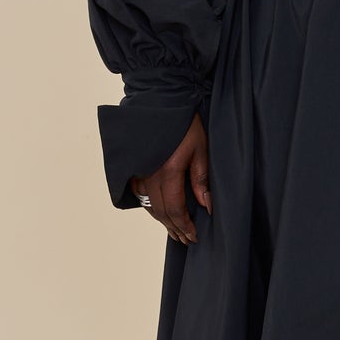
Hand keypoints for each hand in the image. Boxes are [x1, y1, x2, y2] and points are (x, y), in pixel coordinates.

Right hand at [130, 114, 210, 242]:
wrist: (161, 100)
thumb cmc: (184, 123)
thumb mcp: (200, 149)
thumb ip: (202, 179)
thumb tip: (207, 206)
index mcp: (168, 171)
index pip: (175, 210)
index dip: (185, 226)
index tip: (194, 236)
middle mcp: (149, 175)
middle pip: (161, 212)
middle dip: (175, 228)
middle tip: (187, 239)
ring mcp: (138, 172)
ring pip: (149, 206)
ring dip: (163, 221)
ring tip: (176, 230)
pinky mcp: (132, 167)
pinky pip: (141, 195)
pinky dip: (152, 208)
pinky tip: (161, 212)